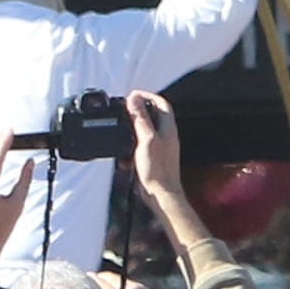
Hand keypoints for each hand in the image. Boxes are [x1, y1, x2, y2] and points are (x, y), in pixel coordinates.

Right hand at [125, 90, 197, 230]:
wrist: (161, 194)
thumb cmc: (158, 170)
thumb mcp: (146, 140)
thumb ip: (140, 118)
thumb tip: (134, 99)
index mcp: (168, 129)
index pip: (161, 104)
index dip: (148, 95)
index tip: (132, 94)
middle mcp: (166, 136)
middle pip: (154, 114)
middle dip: (139, 108)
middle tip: (124, 107)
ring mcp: (159, 146)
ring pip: (146, 129)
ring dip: (133, 125)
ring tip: (121, 125)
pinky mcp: (152, 157)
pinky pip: (140, 144)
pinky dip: (131, 142)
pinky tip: (124, 148)